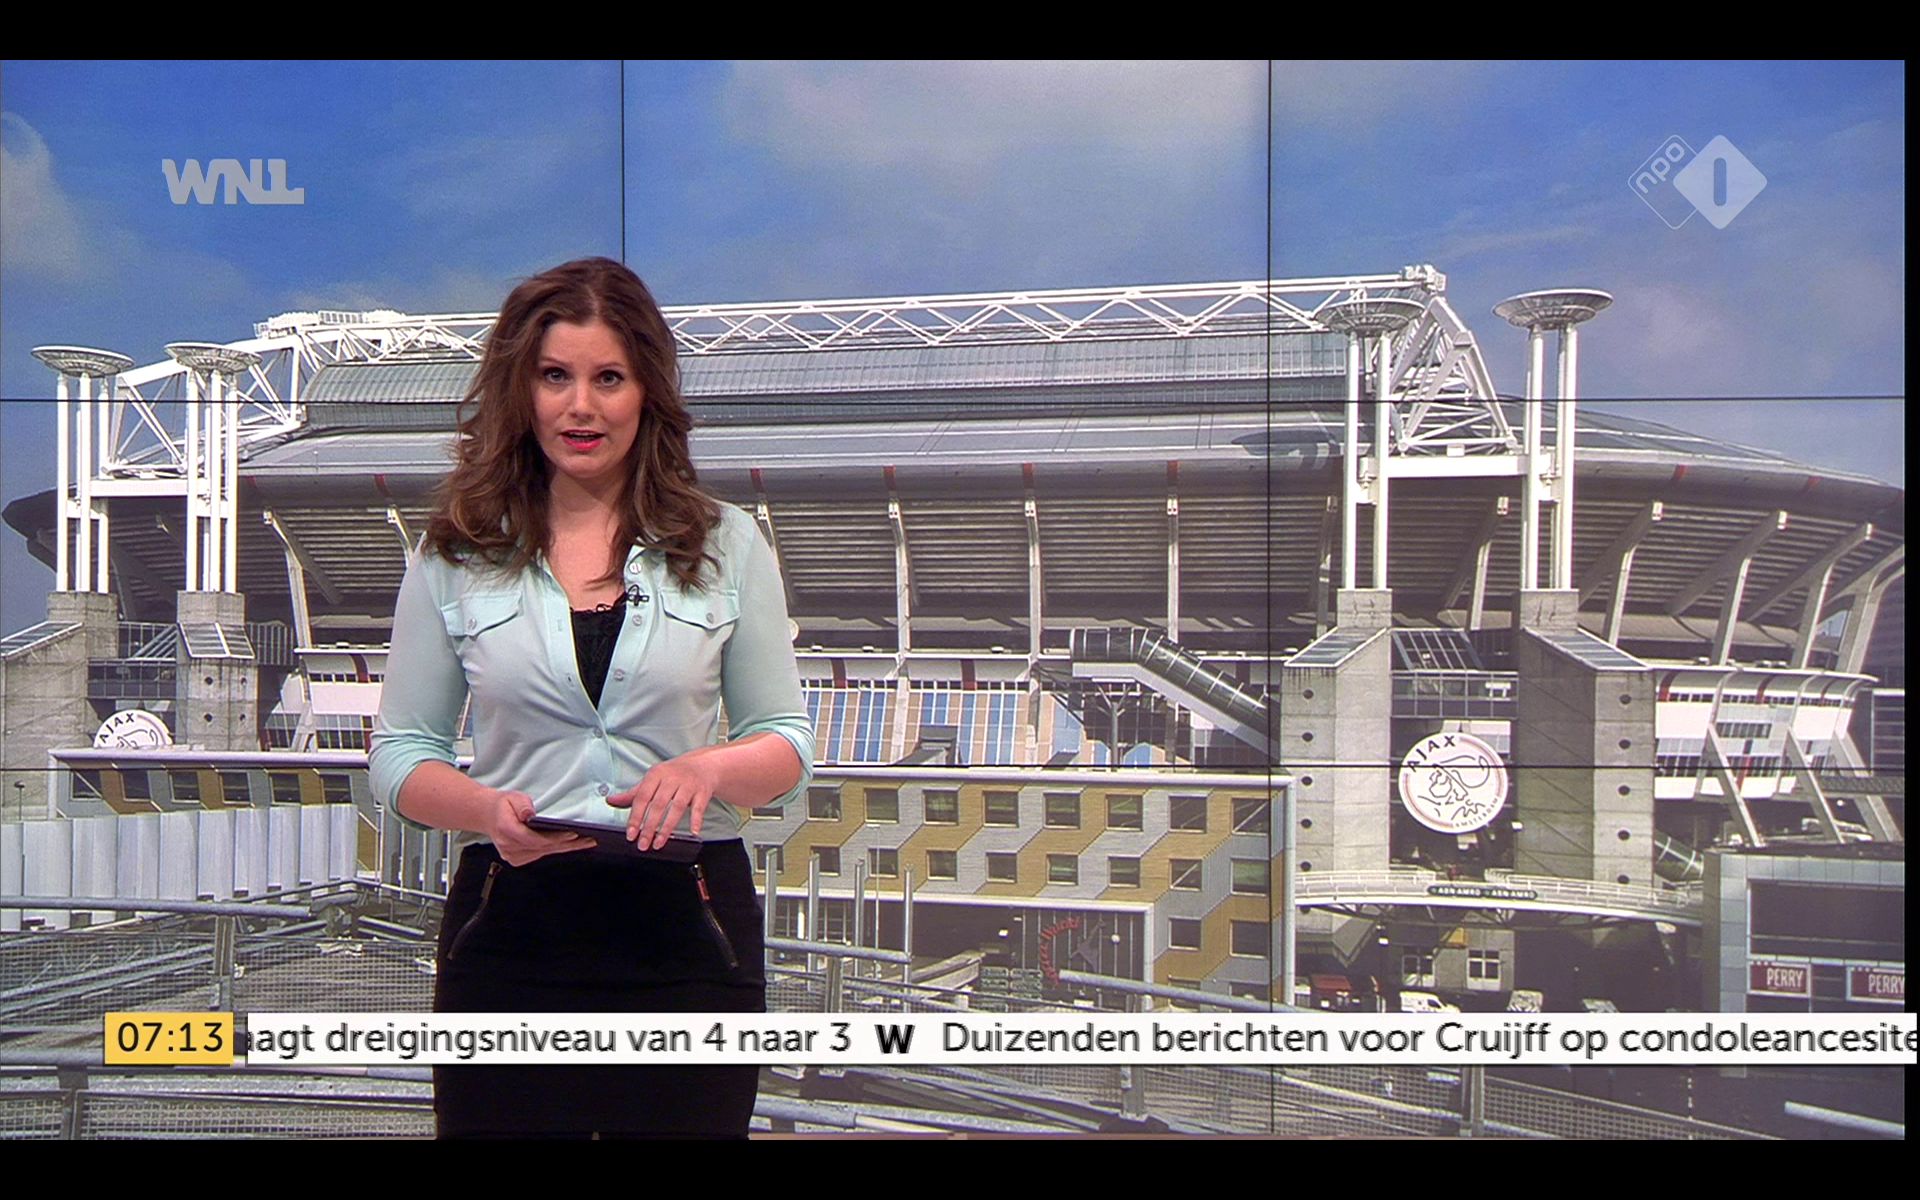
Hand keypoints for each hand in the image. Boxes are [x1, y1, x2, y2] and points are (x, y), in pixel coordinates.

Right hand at [485, 789, 593, 866]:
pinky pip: (540, 855)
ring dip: (564, 848)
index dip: (556, 838)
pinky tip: (568, 845)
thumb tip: (530, 815)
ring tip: (584, 842)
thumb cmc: (502, 805)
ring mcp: (512, 855)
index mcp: (506, 830)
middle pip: (543, 848)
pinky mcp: (517, 859)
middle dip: (567, 844)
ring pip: (543, 853)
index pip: (535, 838)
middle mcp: (508, 847)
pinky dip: (554, 849)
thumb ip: (522, 805)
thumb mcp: (513, 797)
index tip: (573, 834)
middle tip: (588, 840)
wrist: (487, 815)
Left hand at [608, 753, 722, 849]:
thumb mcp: (653, 779)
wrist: (704, 765)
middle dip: (649, 827)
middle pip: (658, 804)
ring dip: (667, 828)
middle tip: (642, 844)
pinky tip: (692, 833)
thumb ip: (633, 793)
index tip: (631, 834)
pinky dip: (696, 820)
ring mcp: (688, 784)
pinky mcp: (702, 792)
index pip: (642, 797)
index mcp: (656, 774)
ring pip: (676, 807)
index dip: (635, 817)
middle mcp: (672, 778)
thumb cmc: (674, 774)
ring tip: (658, 843)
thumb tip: (611, 800)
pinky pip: (698, 808)